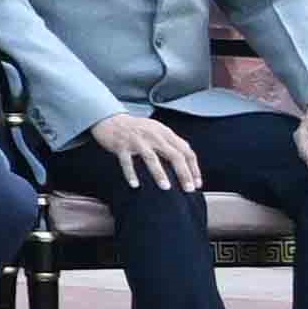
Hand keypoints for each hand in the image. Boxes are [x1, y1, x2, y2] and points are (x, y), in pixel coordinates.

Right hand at [84, 112, 200, 189]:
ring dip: (159, 173)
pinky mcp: (121, 146)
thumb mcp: (157, 131)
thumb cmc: (136, 129)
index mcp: (164, 133)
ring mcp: (137, 141)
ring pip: (151, 158)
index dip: (194, 167)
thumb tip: (187, 161)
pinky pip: (127, 162)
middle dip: (183, 173)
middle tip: (188, 188)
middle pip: (173, 155)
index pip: (186, 150)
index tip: (197, 183)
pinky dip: (131, 173)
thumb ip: (171, 143)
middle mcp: (153, 136)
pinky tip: (134, 184)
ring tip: (166, 187)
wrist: (110, 119)